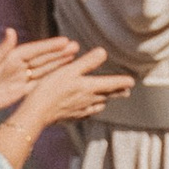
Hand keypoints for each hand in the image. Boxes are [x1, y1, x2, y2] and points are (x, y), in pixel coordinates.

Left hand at [0, 28, 77, 114]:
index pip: (35, 50)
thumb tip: (11, 31)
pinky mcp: (18, 92)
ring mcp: (19, 79)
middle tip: (76, 47)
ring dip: (57, 65)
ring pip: (43, 71)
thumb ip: (2, 49)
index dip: (50, 46)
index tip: (66, 41)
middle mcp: (18, 66)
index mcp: (11, 57)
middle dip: (59, 53)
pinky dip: (49, 81)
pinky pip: (37, 85)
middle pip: (43, 59)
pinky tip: (60, 78)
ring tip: (73, 59)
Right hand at [14, 45, 133, 133]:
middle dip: (117, 92)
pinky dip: (92, 108)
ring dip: (105, 100)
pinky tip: (89, 108)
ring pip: (98, 104)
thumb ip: (86, 62)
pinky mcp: (72, 117)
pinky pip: (87, 112)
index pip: (111, 84)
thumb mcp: (68, 70)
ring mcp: (81, 110)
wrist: (37, 113)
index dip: (122, 82)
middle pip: (107, 95)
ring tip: (109, 98)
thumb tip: (103, 52)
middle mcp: (88, 100)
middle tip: (126, 91)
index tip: (132, 81)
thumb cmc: (50, 89)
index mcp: (89, 87)